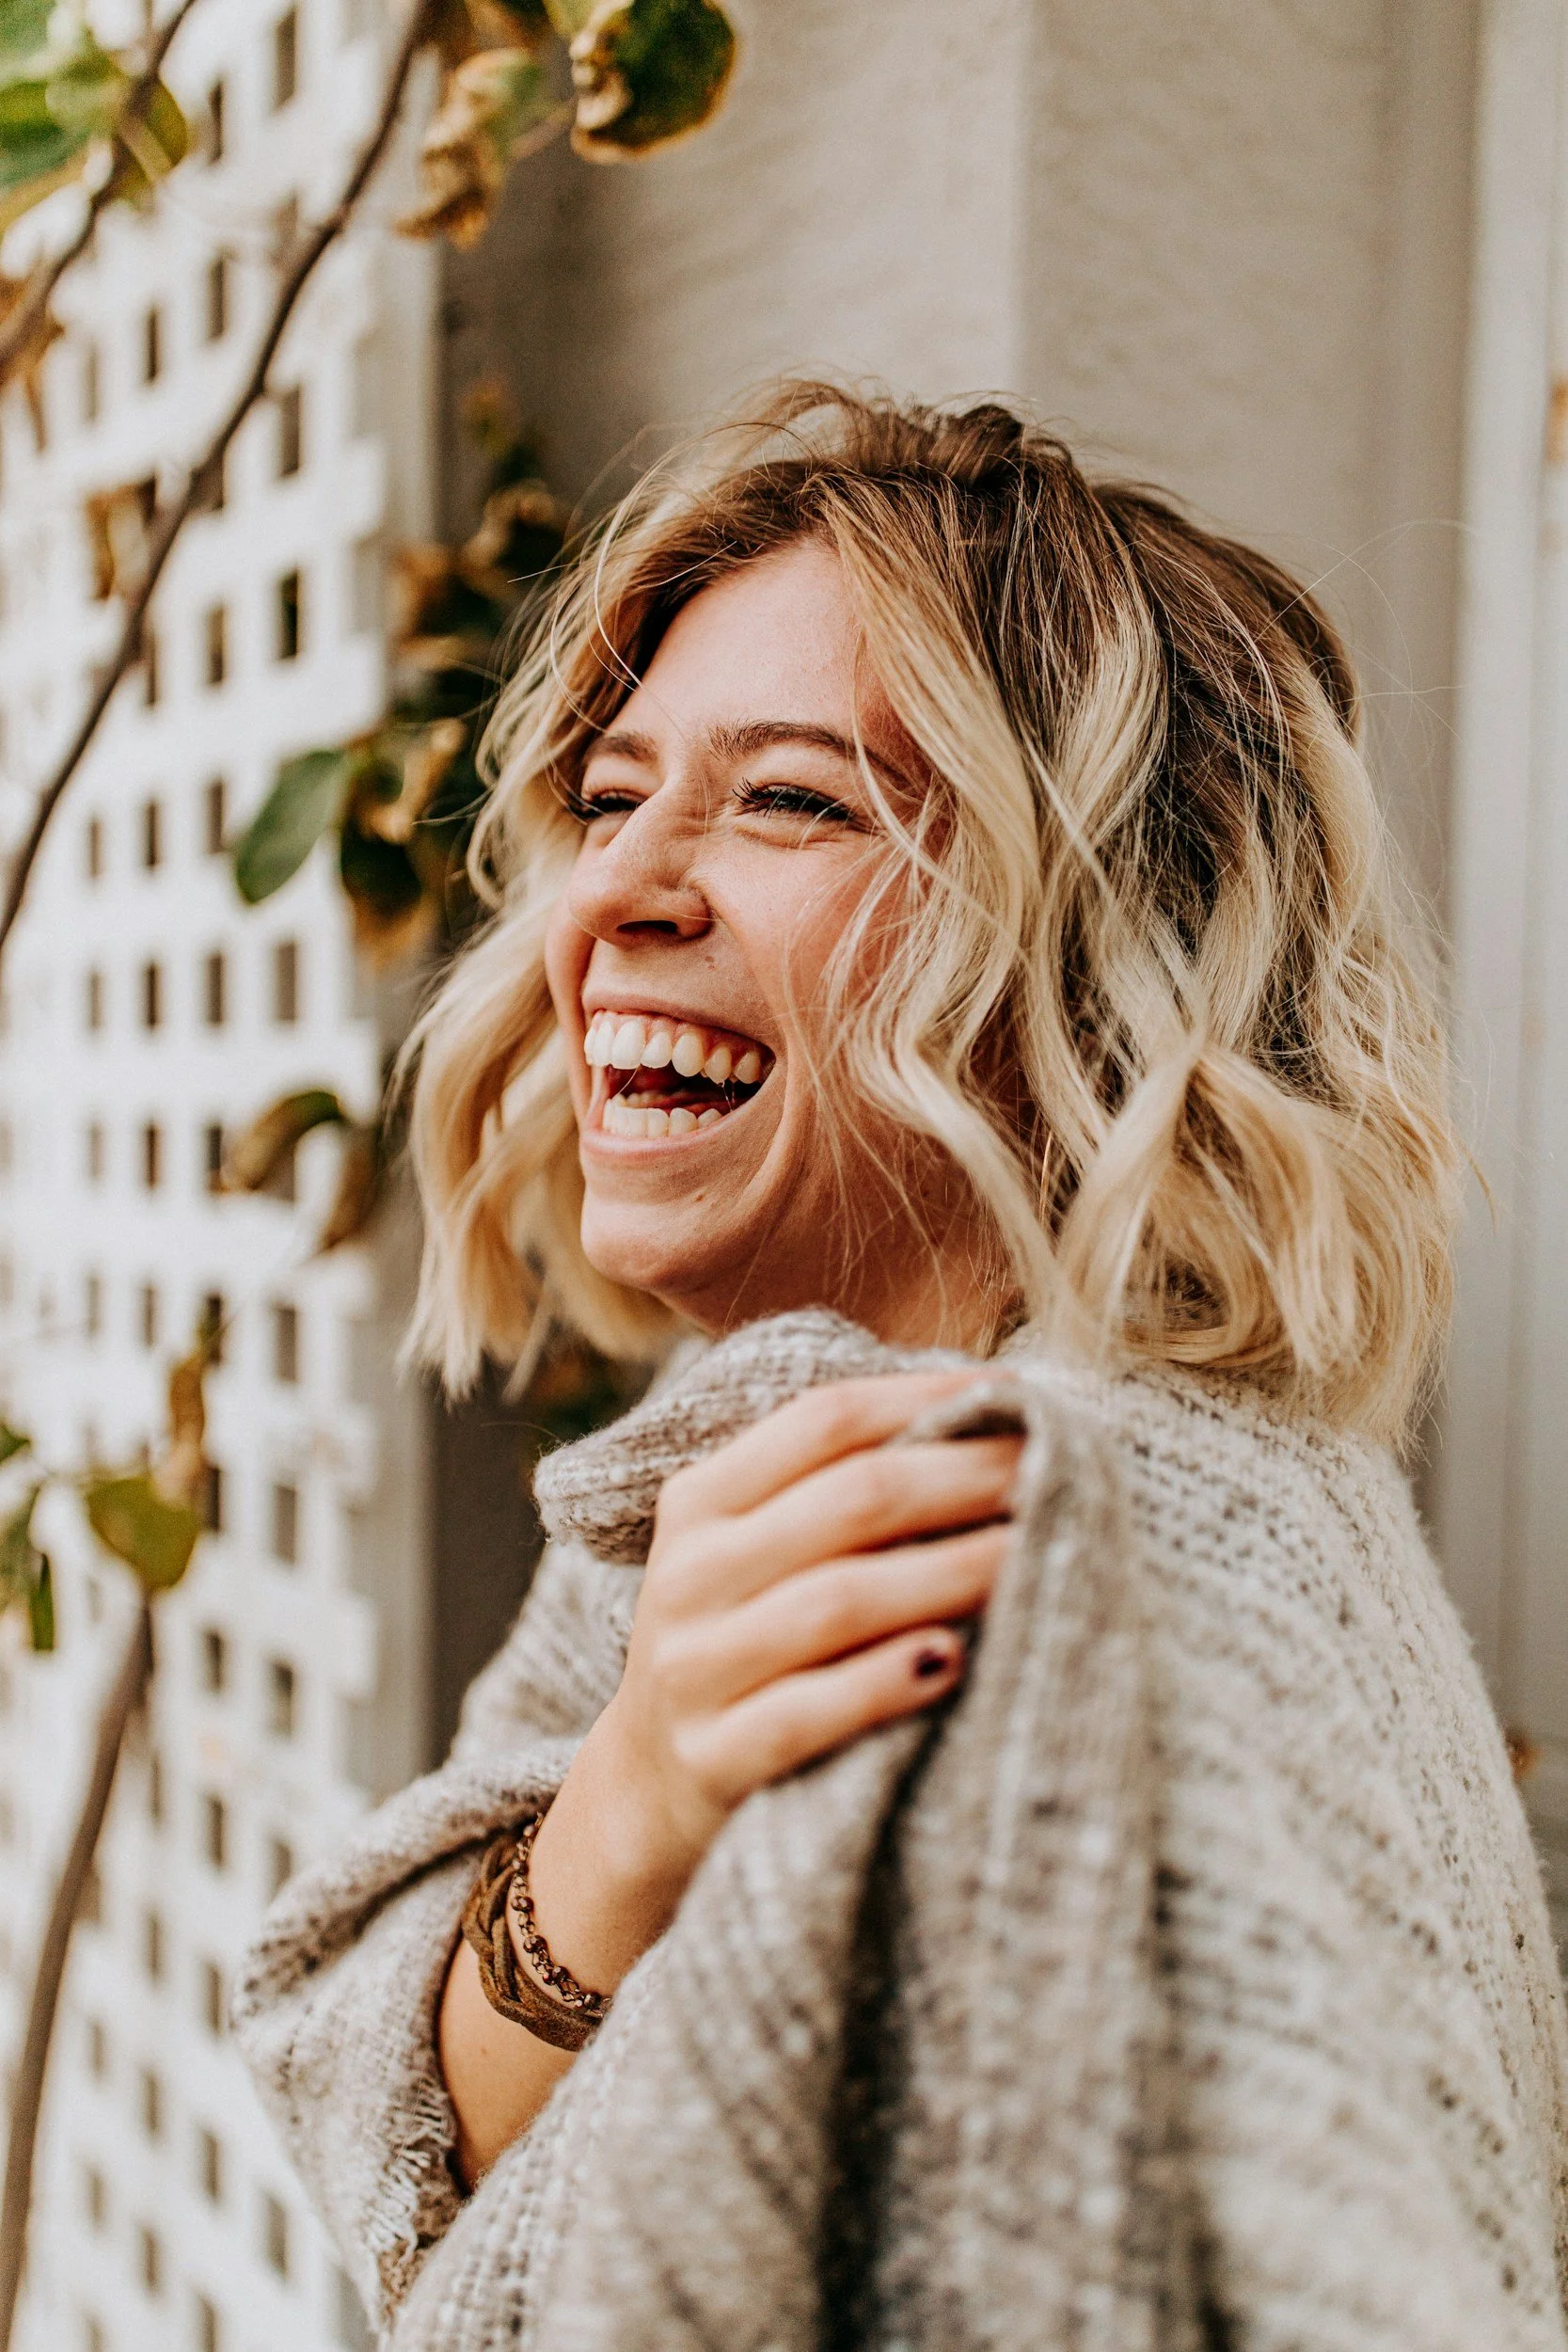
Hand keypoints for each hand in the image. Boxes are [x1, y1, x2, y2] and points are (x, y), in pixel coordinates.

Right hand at [441, 1370, 1018, 2182]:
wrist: (648, 1788)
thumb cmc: (748, 1641)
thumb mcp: (758, 1550)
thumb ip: (838, 1486)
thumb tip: (987, 1413)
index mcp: (702, 1500)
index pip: (823, 1420)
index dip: (925, 1399)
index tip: (1017, 1395)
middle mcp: (690, 1574)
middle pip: (851, 1500)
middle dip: (966, 1478)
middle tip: (1056, 1470)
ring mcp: (695, 1667)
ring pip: (839, 1601)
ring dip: (951, 1573)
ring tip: (1032, 1555)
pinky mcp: (713, 1758)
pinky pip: (811, 1712)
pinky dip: (887, 1682)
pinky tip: (955, 1661)